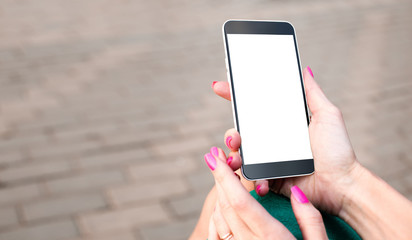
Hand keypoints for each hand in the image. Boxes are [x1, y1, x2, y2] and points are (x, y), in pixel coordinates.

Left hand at [205, 147, 327, 239]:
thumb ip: (310, 219)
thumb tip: (296, 191)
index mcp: (272, 238)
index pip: (240, 202)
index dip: (223, 177)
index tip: (213, 158)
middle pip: (225, 205)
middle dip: (217, 178)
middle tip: (213, 156)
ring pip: (220, 218)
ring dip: (217, 194)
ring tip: (220, 175)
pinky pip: (220, 235)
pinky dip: (218, 215)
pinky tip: (222, 205)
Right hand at [213, 66, 360, 214]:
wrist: (342, 184)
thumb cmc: (338, 151)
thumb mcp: (327, 116)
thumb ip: (313, 93)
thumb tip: (304, 69)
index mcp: (281, 124)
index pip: (254, 108)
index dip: (234, 96)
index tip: (219, 86)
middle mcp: (271, 141)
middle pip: (240, 133)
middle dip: (231, 134)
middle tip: (235, 137)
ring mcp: (268, 161)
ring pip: (240, 154)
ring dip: (233, 155)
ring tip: (237, 156)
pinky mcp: (269, 178)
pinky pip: (250, 176)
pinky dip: (246, 176)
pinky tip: (253, 175)